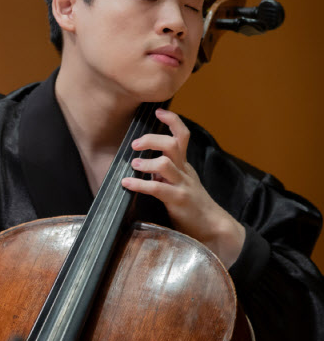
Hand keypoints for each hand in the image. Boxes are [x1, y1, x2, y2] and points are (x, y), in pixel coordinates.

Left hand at [121, 108, 245, 266]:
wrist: (213, 228)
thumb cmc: (193, 207)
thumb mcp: (181, 184)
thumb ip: (165, 174)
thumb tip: (144, 165)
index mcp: (185, 165)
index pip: (182, 136)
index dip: (172, 121)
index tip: (158, 112)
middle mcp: (185, 171)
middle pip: (172, 144)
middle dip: (152, 139)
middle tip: (136, 144)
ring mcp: (183, 185)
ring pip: (165, 163)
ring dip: (146, 162)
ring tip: (134, 165)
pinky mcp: (179, 201)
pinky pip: (157, 188)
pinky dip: (139, 184)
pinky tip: (127, 184)